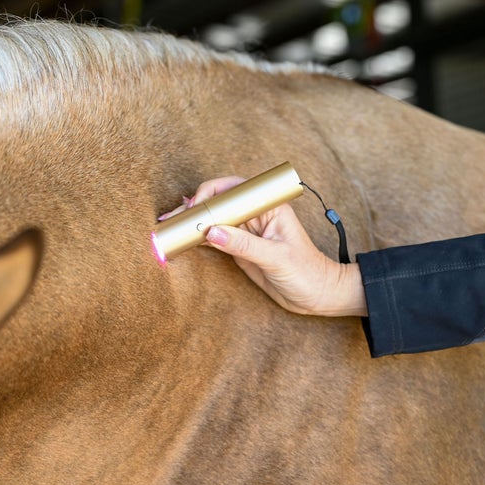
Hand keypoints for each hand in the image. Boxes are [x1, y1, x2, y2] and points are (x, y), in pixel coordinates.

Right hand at [158, 176, 367, 316]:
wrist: (317, 296)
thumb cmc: (308, 272)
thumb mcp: (277, 258)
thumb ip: (244, 244)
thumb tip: (213, 232)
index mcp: (268, 206)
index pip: (233, 189)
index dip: (210, 195)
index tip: (195, 210)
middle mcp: (255, 214)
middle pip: (218, 202)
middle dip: (194, 208)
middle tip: (171, 219)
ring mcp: (246, 231)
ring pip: (213, 220)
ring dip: (192, 224)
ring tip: (167, 228)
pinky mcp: (239, 247)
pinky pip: (215, 238)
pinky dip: (198, 239)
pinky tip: (182, 241)